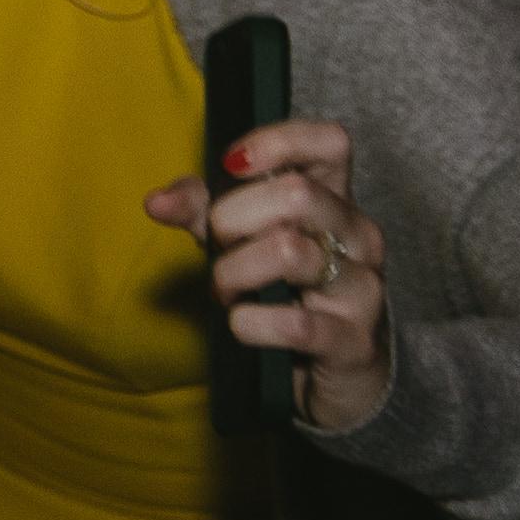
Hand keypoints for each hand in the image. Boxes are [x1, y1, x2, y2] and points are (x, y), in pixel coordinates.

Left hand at [154, 115, 392, 438]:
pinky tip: (243, 325)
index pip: (330, 144)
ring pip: (290, 251)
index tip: (232, 163)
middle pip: (297, 193)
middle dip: (233, 218)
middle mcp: (358, 236)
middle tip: (218, 246)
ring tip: (225, 291)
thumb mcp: (238, 243)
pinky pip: (293, 322)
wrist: (333, 377)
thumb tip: (157, 201)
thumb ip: (201, 212)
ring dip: (234, 272)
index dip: (277, 141)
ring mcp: (362, 287)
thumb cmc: (285, 295)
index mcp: (333, 201)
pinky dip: (250, 323)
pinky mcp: (353, 340)